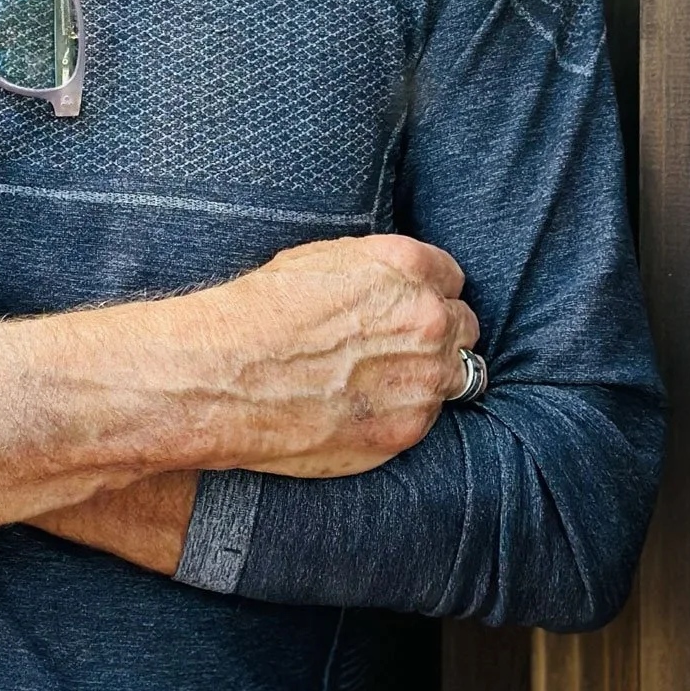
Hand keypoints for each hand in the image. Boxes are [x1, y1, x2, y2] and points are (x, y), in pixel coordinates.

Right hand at [189, 232, 480, 477]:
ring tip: (389, 381)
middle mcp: (426, 320)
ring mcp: (423, 378)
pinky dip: (407, 413)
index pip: (452, 277)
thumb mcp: (321, 260)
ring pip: (458, 375)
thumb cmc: (260, 311)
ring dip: (431, 376)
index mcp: (405, 268)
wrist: (226, 374)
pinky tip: (368, 408)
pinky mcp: (407, 430)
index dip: (429, 292)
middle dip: (438, 334)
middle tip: (401, 347)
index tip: (411, 307)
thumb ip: (375, 272)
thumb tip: (392, 286)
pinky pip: (430, 418)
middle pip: (463, 326)